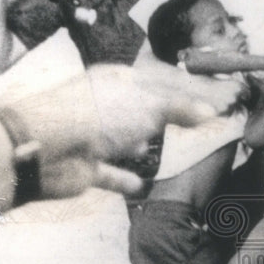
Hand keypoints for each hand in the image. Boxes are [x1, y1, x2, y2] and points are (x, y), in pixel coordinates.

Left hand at [3, 63, 235, 199]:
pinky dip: (123, 178)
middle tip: (200, 125)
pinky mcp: (86, 167)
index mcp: (120, 80)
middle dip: (169, 116)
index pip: (163, 81)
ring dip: (140, 145)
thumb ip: (181, 107)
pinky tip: (140, 183)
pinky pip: (109, 174)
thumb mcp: (149, 104)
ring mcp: (95, 136)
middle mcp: (107, 105)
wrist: (46, 147)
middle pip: (145, 110)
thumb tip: (210, 111)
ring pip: (124, 141)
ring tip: (159, 148)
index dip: (192, 90)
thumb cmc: (96, 115)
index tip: (218, 100)